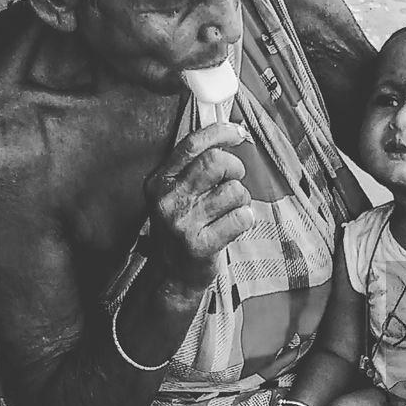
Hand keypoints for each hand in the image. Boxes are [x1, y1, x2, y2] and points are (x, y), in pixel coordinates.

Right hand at [145, 123, 253, 293]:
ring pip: (234, 191)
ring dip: (242, 198)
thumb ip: (194, 166)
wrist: (172, 274)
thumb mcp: (176, 193)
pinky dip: (246, 219)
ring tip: (231, 210)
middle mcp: (168, 199)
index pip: (192, 144)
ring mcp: (183, 222)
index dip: (221, 132)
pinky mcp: (201, 244)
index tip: (238, 132)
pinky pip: (241, 217)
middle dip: (235, 168)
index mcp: (159, 181)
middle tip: (234, 180)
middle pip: (217, 162)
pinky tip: (235, 225)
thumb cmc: (183, 228)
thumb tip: (229, 132)